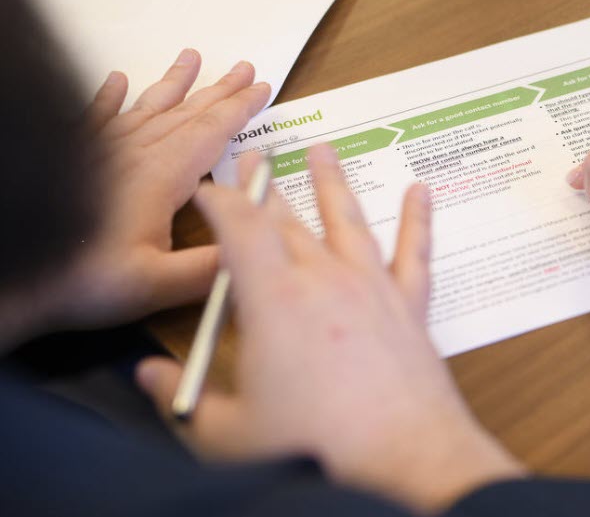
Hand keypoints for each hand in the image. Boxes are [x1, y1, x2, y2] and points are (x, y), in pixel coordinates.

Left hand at [24, 50, 270, 332]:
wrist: (19, 278)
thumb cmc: (83, 281)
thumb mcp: (158, 285)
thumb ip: (211, 267)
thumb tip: (255, 248)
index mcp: (160, 177)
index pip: (211, 132)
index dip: (240, 109)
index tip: (262, 88)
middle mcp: (133, 154)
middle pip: (186, 113)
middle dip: (220, 91)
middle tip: (245, 69)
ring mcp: (100, 151)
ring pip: (147, 108)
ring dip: (174, 84)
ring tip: (192, 58)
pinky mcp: (74, 157)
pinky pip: (96, 116)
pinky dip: (109, 97)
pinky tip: (115, 80)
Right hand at [137, 146, 523, 510]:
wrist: (404, 459)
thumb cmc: (318, 448)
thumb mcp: (227, 434)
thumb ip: (181, 399)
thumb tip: (150, 376)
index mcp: (274, 301)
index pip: (239, 230)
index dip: (220, 202)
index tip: (207, 189)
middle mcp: (325, 281)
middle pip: (288, 221)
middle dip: (265, 188)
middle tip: (255, 159)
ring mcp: (371, 289)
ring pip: (348, 221)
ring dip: (332, 183)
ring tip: (323, 150)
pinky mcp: (409, 308)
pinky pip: (414, 253)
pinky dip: (417, 220)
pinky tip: (420, 192)